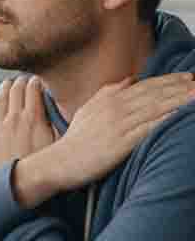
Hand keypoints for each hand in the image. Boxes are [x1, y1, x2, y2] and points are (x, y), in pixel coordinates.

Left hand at [0, 76, 55, 171]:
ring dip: (3, 89)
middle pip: (16, 91)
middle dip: (19, 82)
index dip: (35, 82)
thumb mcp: (58, 145)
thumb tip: (59, 110)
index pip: (33, 89)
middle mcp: (14, 119)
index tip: (36, 81)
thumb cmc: (42, 168)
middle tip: (22, 81)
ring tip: (6, 84)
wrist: (18, 187)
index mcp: (34, 118)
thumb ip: (57, 124)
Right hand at [49, 72, 194, 191]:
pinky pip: (151, 127)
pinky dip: (168, 119)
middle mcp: (117, 108)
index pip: (146, 85)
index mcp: (110, 100)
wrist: (59, 163)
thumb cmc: (74, 141)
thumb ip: (108, 93)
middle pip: (156, 93)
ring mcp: (120, 125)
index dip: (170, 80)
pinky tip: (183, 114)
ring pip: (157, 107)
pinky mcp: (122, 142)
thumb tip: (130, 79)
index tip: (189, 77)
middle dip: (181, 87)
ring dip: (181, 100)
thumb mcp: (88, 110)